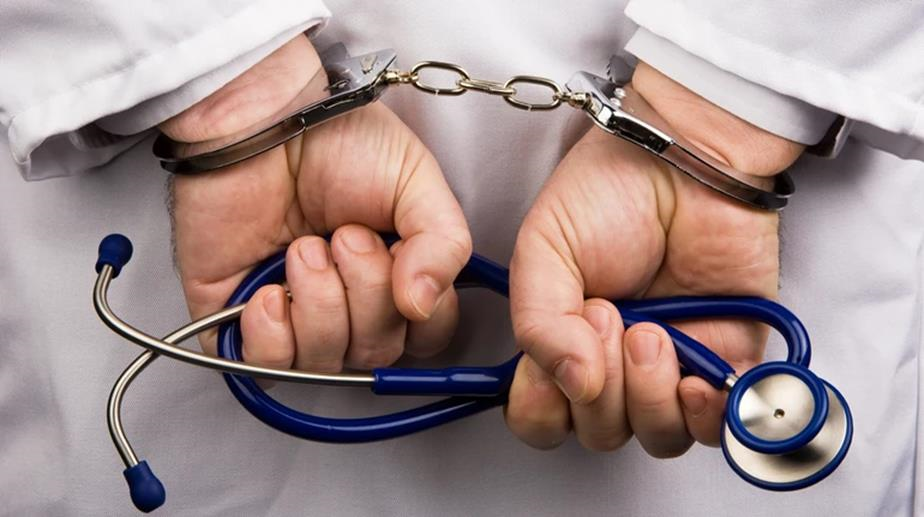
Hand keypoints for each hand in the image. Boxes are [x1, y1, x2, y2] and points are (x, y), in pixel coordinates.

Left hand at [163, 35, 470, 371]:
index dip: (422, 314)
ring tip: (303, 249)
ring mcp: (295, 316)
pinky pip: (265, 367)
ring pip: (324, 363)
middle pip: (376, 355)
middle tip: (345, 236)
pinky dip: (273, 336)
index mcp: (397, 277)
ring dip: (320, 304)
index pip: (426, 336)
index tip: (399, 257)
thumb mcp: (419, 183)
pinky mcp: (237, 320)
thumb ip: (444, 246)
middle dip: (366, 294)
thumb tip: (423, 305)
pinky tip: (270, 292)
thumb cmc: (341, 140)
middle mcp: (350, 304)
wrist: (264, 115)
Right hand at [505, 62, 803, 453]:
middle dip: (600, 391)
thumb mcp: (543, 248)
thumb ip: (538, 322)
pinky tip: (698, 381)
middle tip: (607, 318)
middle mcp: (613, 364)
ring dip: (649, 396)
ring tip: (652, 333)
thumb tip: (573, 385)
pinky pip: (720, 424)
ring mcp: (671, 366)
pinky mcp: (727, 359)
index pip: (542, 417)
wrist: (687, 155)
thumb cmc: (610, 190)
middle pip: (598, 432)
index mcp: (563, 342)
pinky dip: (708, 415)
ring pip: (656, 436)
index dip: (544, 407)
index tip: (552, 362)